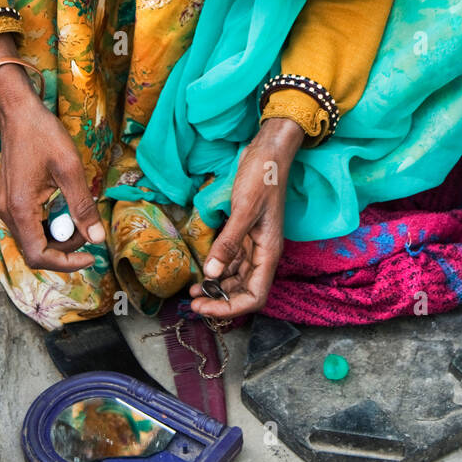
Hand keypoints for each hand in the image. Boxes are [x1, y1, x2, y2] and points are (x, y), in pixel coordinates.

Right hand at [0, 35, 106, 270]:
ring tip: (80, 213)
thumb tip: (97, 238)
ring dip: (59, 234)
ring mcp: (6, 207)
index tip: (91, 257)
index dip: (66, 263)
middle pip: (36, 250)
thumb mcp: (70, 169)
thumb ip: (82, 206)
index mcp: (19, 209)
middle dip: (66, 246)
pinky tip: (66, 204)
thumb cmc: (43, 134)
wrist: (19, 112)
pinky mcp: (10, 200)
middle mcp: (6, 213)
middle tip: (89, 227)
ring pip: (34, 238)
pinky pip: (31, 224)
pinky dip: (51, 222)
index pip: (38, 256)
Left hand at [188, 117, 303, 318]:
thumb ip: (228, 243)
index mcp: (269, 252)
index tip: (205, 308)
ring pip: (237, 277)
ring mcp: (254, 243)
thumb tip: (211, 274)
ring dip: (217, 287)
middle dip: (220, 301)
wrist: (267, 152)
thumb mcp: (243, 210)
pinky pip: (232, 259)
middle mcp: (263, 253)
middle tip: (193, 302)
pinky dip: (218, 268)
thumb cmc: (261, 179)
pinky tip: (202, 269)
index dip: (230, 308)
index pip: (255, 296)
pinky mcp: (245, 232)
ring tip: (193, 290)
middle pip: (244, 291)